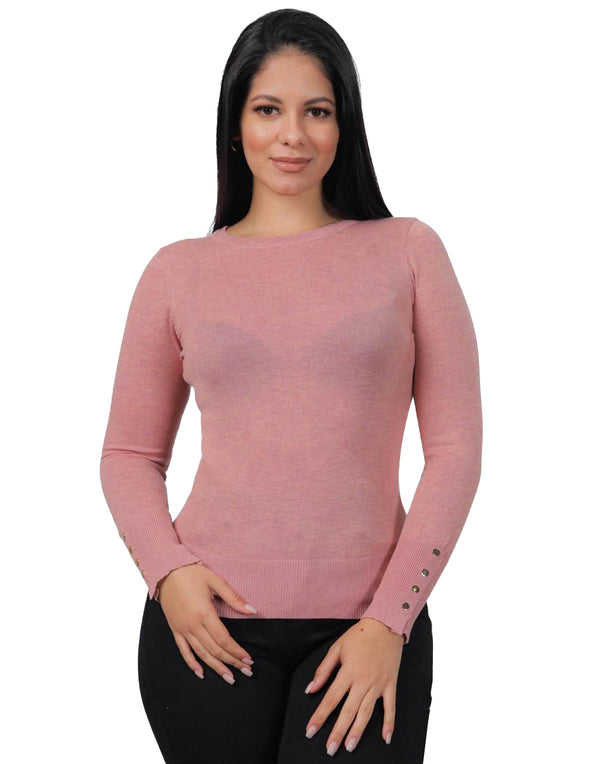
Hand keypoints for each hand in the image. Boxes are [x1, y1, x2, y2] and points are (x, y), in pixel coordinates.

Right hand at [157, 563, 256, 684]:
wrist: (166, 570)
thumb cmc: (191, 573)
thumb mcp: (215, 580)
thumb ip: (234, 598)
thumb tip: (252, 610)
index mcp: (204, 613)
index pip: (224, 639)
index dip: (236, 651)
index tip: (248, 659)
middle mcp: (192, 625)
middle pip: (214, 649)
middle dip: (231, 662)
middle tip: (246, 671)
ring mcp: (182, 629)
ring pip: (201, 654)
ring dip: (216, 667)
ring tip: (229, 677)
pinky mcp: (175, 629)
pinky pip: (183, 651)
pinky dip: (192, 663)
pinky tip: (201, 673)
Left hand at [304, 617, 403, 754]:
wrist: (386, 625)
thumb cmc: (360, 636)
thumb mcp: (337, 648)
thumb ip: (323, 670)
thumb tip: (310, 689)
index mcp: (348, 672)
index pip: (331, 699)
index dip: (319, 716)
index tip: (311, 731)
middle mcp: (363, 681)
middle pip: (348, 711)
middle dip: (337, 732)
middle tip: (330, 749)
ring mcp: (378, 685)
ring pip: (366, 713)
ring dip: (358, 731)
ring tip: (350, 747)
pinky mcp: (391, 685)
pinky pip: (390, 707)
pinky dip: (389, 723)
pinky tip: (386, 738)